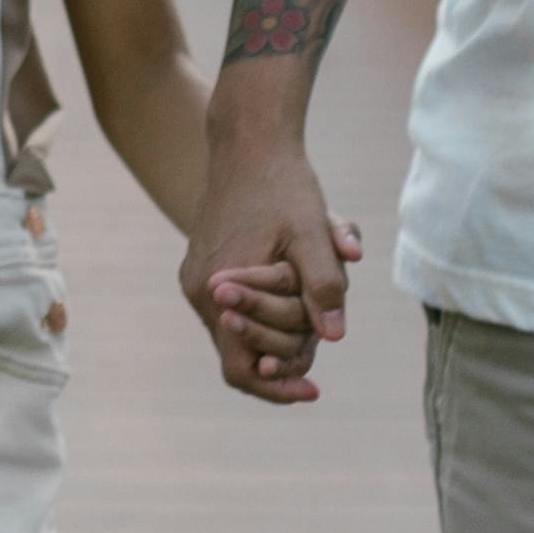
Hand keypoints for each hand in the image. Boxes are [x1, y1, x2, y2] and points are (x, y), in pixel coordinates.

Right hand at [185, 137, 357, 404]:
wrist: (247, 142)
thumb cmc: (282, 184)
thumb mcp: (312, 232)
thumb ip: (323, 285)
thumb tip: (335, 338)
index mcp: (220, 291)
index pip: (241, 370)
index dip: (277, 389)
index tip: (313, 390)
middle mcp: (201, 292)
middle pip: (244, 353)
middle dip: (287, 351)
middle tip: (324, 334)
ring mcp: (198, 281)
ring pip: (242, 329)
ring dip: (280, 325)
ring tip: (316, 301)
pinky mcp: (204, 268)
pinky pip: (236, 307)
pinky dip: (267, 307)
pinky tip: (295, 283)